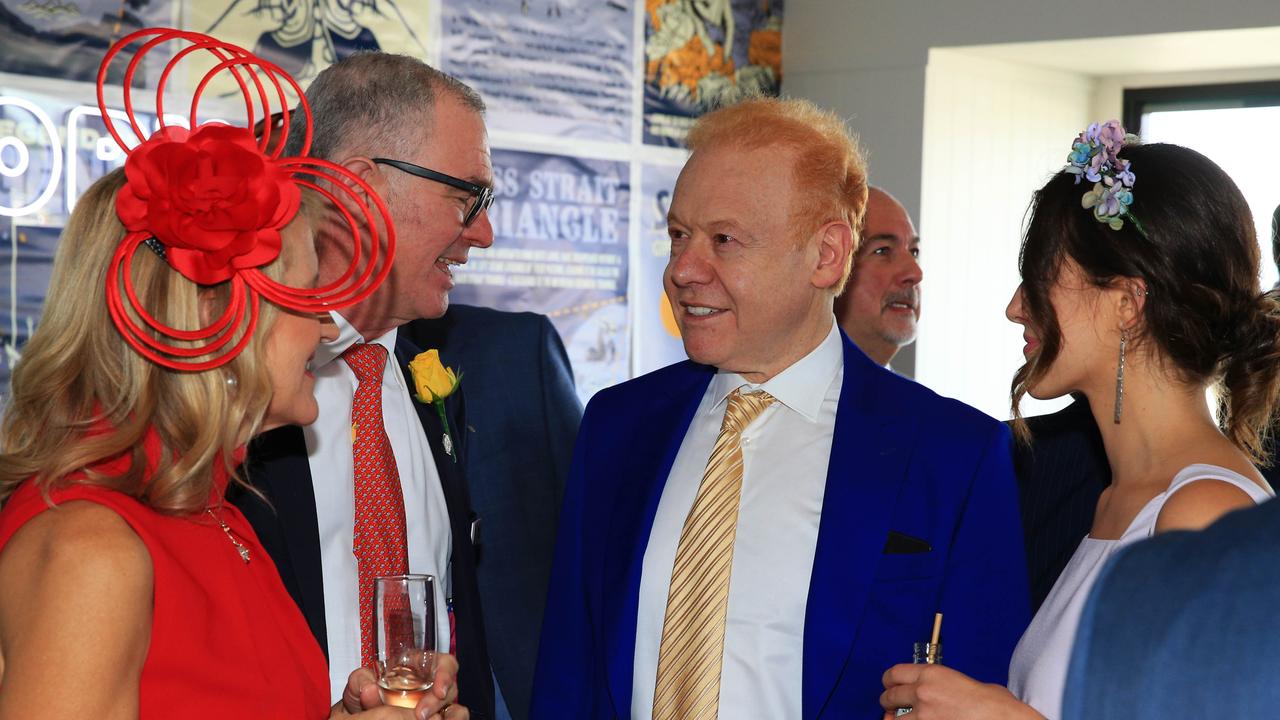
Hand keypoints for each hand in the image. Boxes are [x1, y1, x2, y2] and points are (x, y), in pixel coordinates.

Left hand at [332, 654, 467, 719]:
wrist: (361, 714)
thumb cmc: (365, 693)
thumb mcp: (359, 682)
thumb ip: (361, 680)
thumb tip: (370, 688)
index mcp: (420, 666)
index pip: (445, 663)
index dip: (446, 674)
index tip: (439, 690)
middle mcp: (432, 685)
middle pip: (450, 688)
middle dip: (438, 702)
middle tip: (421, 715)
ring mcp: (435, 705)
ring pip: (455, 708)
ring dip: (450, 716)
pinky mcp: (435, 718)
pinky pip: (450, 719)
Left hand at [879, 663, 1041, 719]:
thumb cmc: (994, 705)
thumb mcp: (966, 683)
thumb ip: (946, 684)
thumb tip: (941, 692)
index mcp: (932, 674)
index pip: (894, 673)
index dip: (890, 680)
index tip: (890, 685)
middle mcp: (922, 693)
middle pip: (889, 696)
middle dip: (889, 702)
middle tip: (892, 706)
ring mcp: (923, 716)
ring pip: (893, 719)